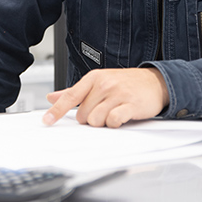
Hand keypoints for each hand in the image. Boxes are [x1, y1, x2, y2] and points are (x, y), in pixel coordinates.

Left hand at [42, 67, 168, 127]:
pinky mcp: (130, 105)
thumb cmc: (124, 83)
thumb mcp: (98, 82)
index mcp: (93, 78)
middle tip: (102, 111)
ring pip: (96, 120)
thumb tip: (51, 97)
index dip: (57, 110)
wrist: (154, 81)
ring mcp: (117, 94)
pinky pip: (113, 121)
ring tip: (112, 114)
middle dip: (90, 118)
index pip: (70, 96)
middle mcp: (104, 84)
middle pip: (83, 114)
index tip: (47, 120)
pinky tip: (120, 117)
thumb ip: (74, 92)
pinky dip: (114, 124)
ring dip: (102, 123)